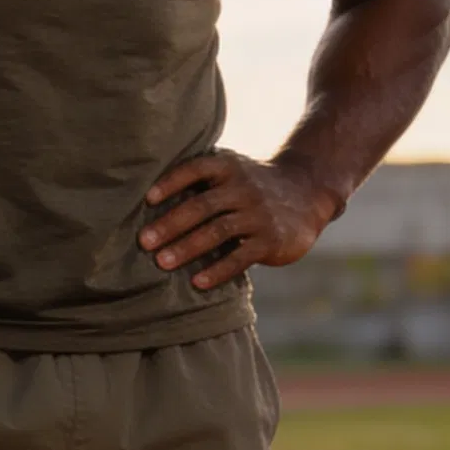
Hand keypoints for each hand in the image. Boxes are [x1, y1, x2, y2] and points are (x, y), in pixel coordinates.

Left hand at [139, 152, 337, 290]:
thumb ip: (200, 181)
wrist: (306, 194)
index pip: (196, 169)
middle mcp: (243, 188)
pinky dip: (218, 271)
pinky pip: (240, 257)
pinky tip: (198, 282)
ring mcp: (259, 214)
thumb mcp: (231, 173)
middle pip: (202, 205)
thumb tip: (143, 198)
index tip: (147, 199)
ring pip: (218, 231)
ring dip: (187, 247)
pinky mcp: (271, 240)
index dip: (171, 182)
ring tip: (162, 262)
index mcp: (228, 167)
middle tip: (144, 242)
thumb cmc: (251, 187)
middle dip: (171, 224)